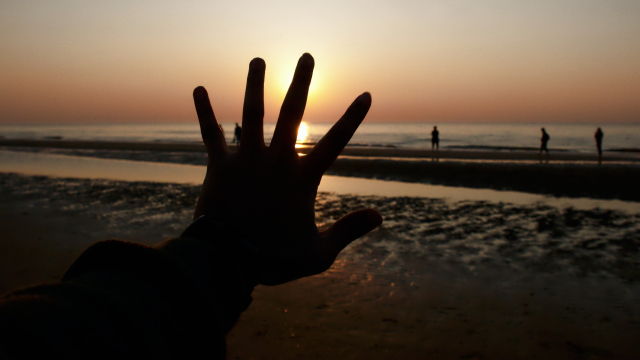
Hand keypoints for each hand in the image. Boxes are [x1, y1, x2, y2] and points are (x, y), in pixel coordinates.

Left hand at [192, 53, 381, 285]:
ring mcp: (246, 160)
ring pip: (252, 113)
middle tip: (306, 56)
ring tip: (258, 60)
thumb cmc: (274, 259)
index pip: (335, 142)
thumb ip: (349, 230)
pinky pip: (211, 134)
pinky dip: (204, 111)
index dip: (352, 118)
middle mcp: (276, 160)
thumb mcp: (319, 253)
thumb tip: (379, 216)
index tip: (366, 94)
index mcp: (302, 178)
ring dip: (255, 85)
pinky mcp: (219, 166)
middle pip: (292, 113)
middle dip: (301, 83)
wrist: (227, 261)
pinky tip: (198, 88)